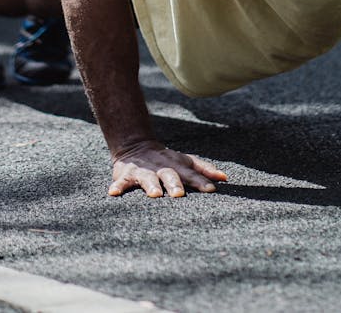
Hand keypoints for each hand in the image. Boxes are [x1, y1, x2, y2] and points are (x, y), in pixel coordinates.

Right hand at [109, 140, 228, 198]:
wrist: (136, 145)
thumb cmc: (166, 160)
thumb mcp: (185, 161)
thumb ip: (204, 170)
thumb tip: (226, 178)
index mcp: (177, 165)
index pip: (191, 172)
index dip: (201, 180)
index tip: (211, 189)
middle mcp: (161, 167)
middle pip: (170, 174)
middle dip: (175, 184)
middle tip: (179, 195)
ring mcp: (144, 170)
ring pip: (148, 178)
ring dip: (151, 185)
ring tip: (155, 195)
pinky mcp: (126, 174)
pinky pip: (122, 181)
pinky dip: (118, 186)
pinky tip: (114, 193)